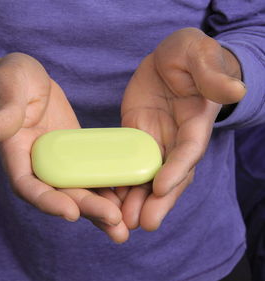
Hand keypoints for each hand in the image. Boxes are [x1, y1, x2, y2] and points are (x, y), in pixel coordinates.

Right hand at [0, 53, 128, 242]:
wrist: (30, 81)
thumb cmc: (12, 82)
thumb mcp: (6, 90)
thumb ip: (3, 113)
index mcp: (18, 155)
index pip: (29, 186)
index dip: (48, 202)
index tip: (71, 213)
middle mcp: (40, 165)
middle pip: (63, 195)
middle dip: (88, 211)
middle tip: (116, 225)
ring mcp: (62, 161)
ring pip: (81, 189)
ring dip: (103, 208)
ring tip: (125, 226)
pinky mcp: (78, 153)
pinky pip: (93, 171)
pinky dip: (109, 185)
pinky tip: (128, 196)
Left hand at [119, 28, 245, 230]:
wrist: (166, 61)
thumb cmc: (187, 55)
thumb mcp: (198, 53)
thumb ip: (211, 73)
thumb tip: (236, 89)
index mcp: (195, 122)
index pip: (189, 150)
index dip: (177, 169)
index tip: (160, 187)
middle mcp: (176, 139)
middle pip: (171, 175)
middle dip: (159, 201)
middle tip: (143, 223)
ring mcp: (155, 141)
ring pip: (148, 176)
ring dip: (138, 200)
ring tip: (122, 222)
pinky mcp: (135, 137)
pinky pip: (128, 163)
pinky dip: (121, 182)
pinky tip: (109, 198)